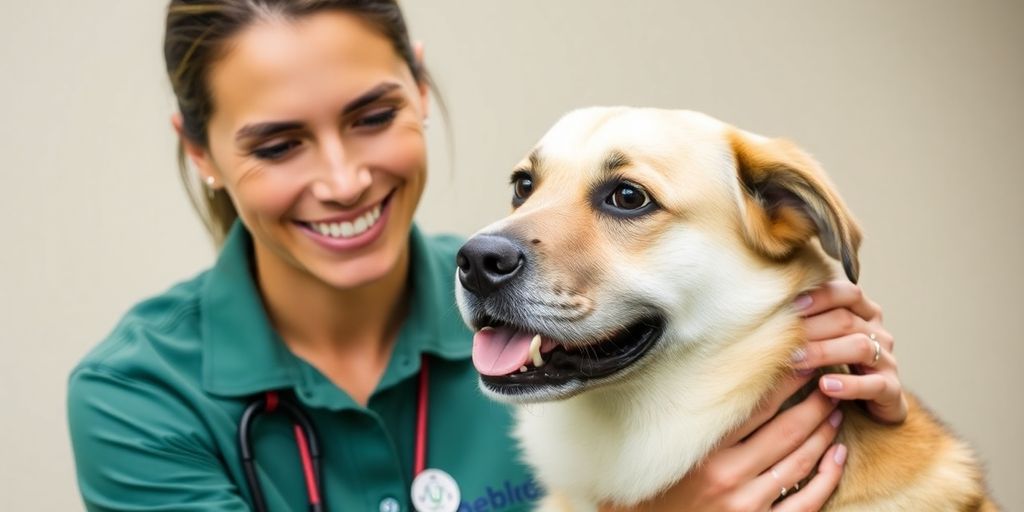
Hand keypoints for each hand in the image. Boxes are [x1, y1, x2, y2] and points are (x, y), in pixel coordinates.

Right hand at [600, 373, 847, 511]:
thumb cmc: (654, 485)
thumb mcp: (664, 446)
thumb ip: (693, 415)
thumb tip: (716, 368)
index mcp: (702, 449)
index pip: (757, 404)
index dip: (786, 380)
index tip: (801, 359)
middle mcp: (727, 476)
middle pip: (786, 429)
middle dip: (814, 402)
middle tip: (828, 381)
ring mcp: (747, 504)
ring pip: (801, 461)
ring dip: (824, 432)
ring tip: (833, 411)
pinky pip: (807, 501)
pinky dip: (829, 476)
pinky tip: (838, 456)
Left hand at [793, 281, 907, 423]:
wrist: (865, 406)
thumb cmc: (834, 366)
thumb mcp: (820, 341)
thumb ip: (805, 324)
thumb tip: (766, 311)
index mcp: (863, 313)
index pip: (847, 293)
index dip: (820, 296)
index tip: (792, 305)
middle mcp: (878, 332)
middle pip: (846, 320)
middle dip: (812, 328)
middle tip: (781, 339)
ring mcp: (887, 360)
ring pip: (860, 347)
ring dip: (824, 352)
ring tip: (796, 361)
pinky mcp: (890, 389)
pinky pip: (874, 385)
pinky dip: (849, 385)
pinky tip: (825, 386)